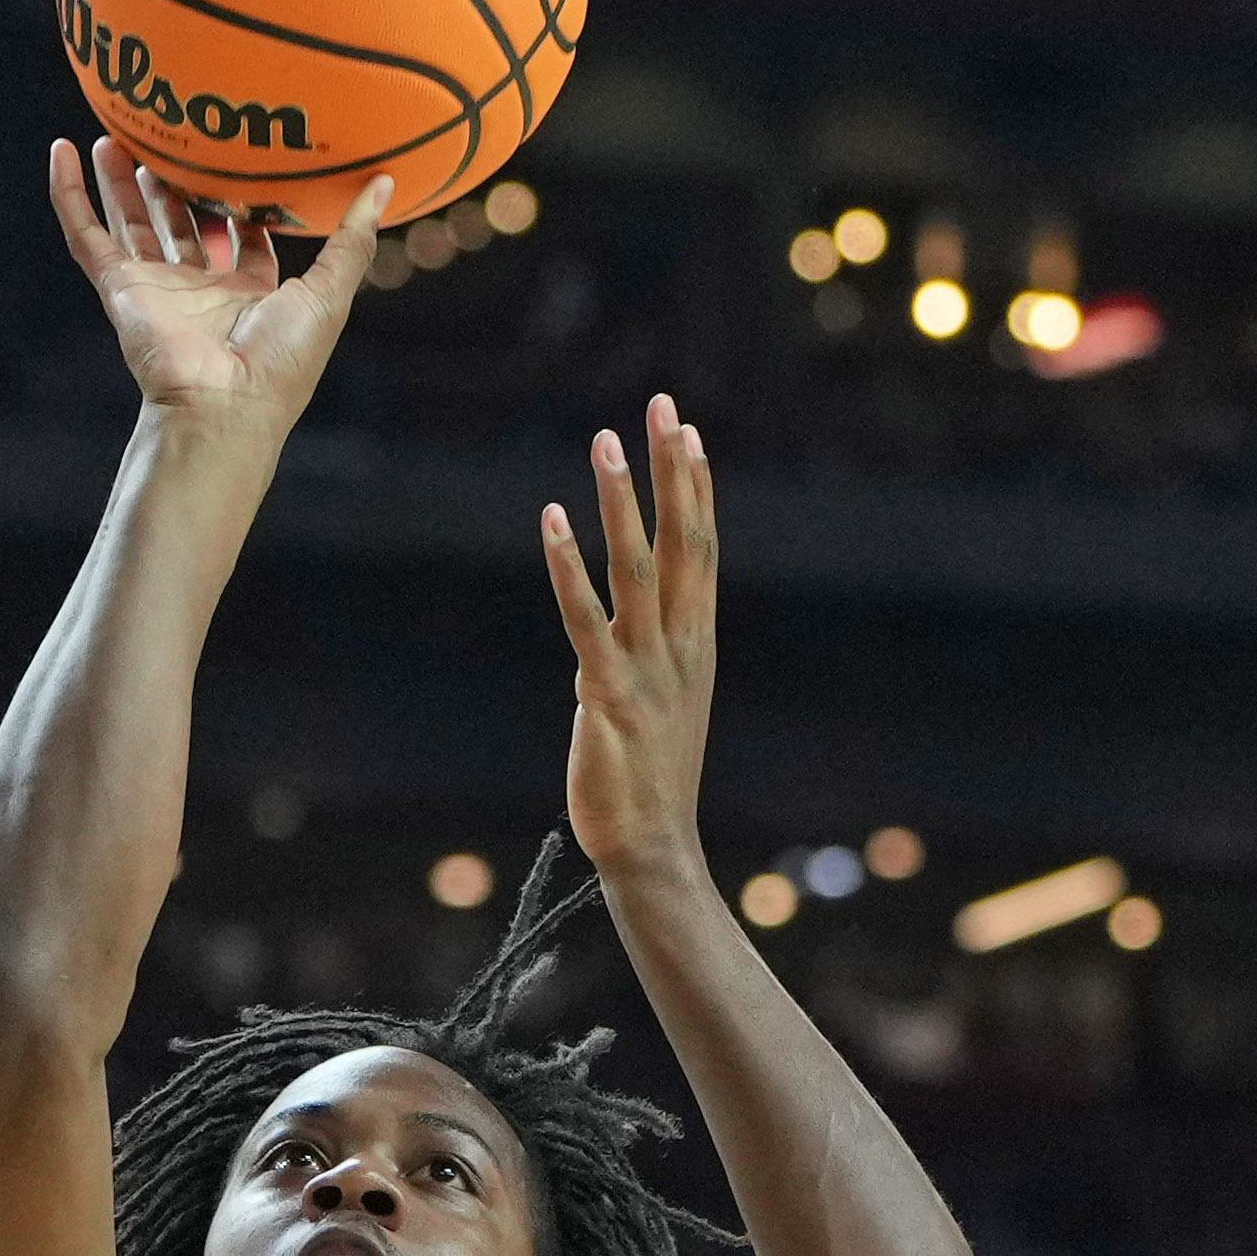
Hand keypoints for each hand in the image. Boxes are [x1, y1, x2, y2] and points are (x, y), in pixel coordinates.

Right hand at [47, 139, 387, 432]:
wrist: (224, 404)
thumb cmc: (282, 361)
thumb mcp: (331, 292)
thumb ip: (353, 238)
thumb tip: (386, 185)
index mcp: (249, 294)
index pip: (244, 238)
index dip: (244, 201)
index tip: (245, 158)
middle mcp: (199, 289)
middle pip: (182, 222)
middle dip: (176, 182)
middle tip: (173, 133)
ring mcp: (155, 287)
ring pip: (131, 220)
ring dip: (122, 179)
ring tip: (118, 131)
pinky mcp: (120, 288)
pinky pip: (85, 234)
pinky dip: (69, 194)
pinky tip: (61, 152)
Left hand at [540, 396, 719, 884]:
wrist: (652, 850)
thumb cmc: (651, 781)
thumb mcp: (659, 706)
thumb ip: (643, 661)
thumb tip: (609, 639)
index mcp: (697, 645)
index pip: (703, 550)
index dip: (696, 488)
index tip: (689, 431)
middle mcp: (680, 647)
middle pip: (684, 541)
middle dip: (673, 471)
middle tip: (663, 406)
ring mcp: (648, 669)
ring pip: (639, 568)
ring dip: (622, 501)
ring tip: (607, 441)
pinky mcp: (607, 695)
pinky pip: (586, 620)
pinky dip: (569, 568)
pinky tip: (553, 520)